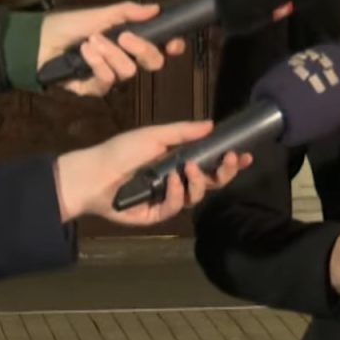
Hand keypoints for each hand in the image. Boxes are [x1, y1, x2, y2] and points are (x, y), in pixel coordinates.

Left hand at [37, 2, 187, 96]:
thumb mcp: (99, 14)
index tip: (173, 43)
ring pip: (128, 72)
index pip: (159, 47)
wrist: (36, 41)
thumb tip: (155, 8)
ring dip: (110, 54)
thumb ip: (128, 12)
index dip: (170, 46)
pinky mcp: (92, 88)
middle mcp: (122, 59)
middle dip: (142, 48)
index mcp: (128, 41)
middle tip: (124, 36)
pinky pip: (106, 82)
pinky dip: (96, 65)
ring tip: (91, 41)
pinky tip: (85, 53)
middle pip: (152, 63)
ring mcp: (108, 75)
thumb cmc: (65, 25)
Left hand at [53, 120, 251, 224]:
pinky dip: (177, 193)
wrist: (94, 174)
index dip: (229, 162)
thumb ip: (184, 132)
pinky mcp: (157, 214)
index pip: (211, 163)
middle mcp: (177, 181)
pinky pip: (176, 207)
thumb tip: (212, 125)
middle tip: (232, 160)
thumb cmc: (122, 150)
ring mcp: (168, 199)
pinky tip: (173, 181)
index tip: (245, 155)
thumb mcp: (155, 135)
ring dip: (200, 182)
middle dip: (226, 172)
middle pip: (211, 182)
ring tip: (191, 169)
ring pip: (197, 196)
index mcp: (179, 162)